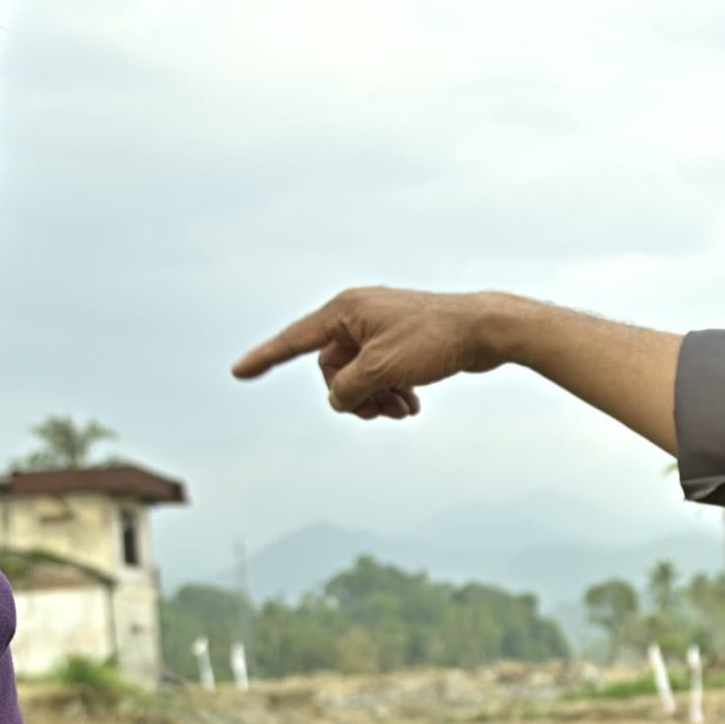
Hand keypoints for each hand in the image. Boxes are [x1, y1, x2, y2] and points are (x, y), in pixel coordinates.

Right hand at [233, 287, 511, 418]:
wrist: (486, 330)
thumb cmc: (435, 340)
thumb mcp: (382, 370)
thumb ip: (348, 388)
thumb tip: (339, 399)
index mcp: (346, 311)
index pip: (295, 340)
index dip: (266, 358)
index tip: (238, 372)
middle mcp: (359, 314)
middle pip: (332, 368)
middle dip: (353, 396)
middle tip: (383, 412)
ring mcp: (381, 327)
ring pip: (359, 375)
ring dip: (376, 399)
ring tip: (404, 410)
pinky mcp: (402, 341)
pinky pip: (381, 373)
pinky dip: (392, 392)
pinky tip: (414, 405)